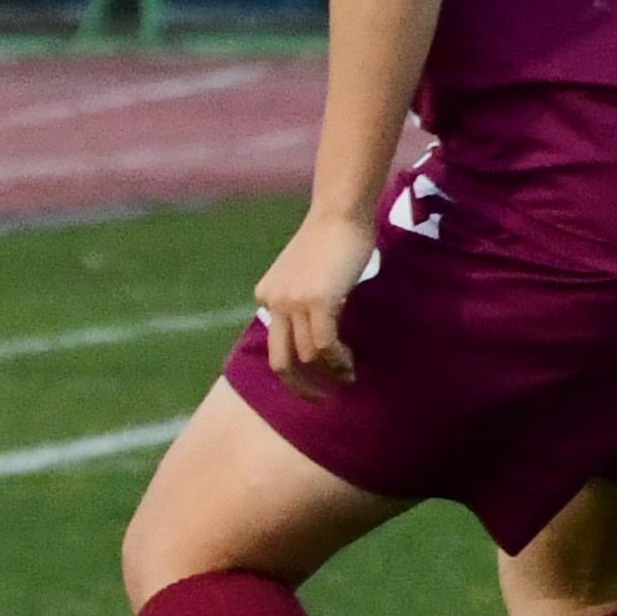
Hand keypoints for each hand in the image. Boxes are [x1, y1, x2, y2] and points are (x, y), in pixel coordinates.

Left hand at [255, 204, 375, 384]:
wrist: (339, 215)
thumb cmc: (331, 242)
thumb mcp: (307, 276)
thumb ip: (304, 302)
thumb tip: (318, 335)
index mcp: (267, 296)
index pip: (276, 344)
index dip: (295, 368)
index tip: (314, 381)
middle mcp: (273, 302)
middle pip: (280, 361)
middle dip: (300, 387)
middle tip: (320, 400)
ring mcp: (293, 302)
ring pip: (306, 356)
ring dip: (329, 374)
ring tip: (347, 378)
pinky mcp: (317, 301)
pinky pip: (324, 344)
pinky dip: (337, 360)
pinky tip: (349, 365)